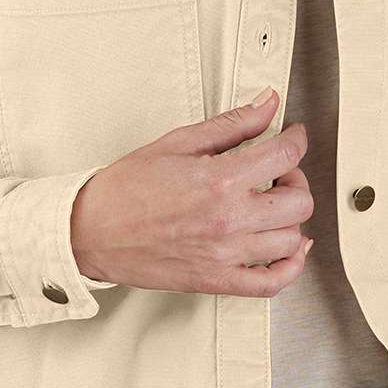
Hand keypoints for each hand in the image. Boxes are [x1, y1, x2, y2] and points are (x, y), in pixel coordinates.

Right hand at [70, 87, 316, 297]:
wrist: (90, 231)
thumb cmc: (125, 188)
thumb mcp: (178, 142)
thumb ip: (231, 124)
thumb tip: (267, 103)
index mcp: (219, 180)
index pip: (285, 155)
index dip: (296, 139)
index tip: (293, 136)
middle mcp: (228, 220)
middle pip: (298, 201)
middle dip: (295, 179)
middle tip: (277, 172)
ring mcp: (224, 254)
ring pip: (291, 239)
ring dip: (290, 218)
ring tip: (271, 206)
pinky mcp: (216, 280)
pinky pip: (272, 283)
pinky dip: (290, 266)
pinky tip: (287, 248)